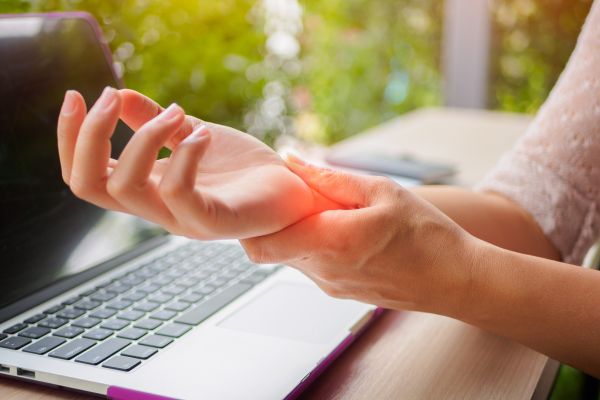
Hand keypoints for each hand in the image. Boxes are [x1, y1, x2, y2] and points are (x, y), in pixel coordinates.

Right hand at [57, 87, 335, 238]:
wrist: (292, 191)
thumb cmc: (243, 168)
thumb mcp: (192, 135)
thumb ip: (155, 122)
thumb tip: (119, 95)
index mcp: (148, 190)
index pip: (85, 176)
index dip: (71, 138)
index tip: (76, 95)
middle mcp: (157, 210)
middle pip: (90, 186)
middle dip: (89, 135)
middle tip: (110, 97)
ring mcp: (183, 220)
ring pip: (127, 189)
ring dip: (141, 139)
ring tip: (176, 114)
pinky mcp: (214, 222)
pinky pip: (179, 193)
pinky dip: (184, 155)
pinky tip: (203, 135)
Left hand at [242, 155, 479, 313]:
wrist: (456, 279)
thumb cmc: (426, 233)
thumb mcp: (380, 192)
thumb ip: (329, 177)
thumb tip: (290, 158)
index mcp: (330, 242)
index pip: (260, 243)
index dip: (251, 220)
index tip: (263, 195)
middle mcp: (323, 271)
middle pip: (269, 250)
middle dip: (271, 222)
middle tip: (291, 196)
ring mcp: (330, 286)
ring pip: (290, 258)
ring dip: (294, 233)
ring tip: (322, 210)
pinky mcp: (340, 292)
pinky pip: (311, 266)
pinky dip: (312, 245)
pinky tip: (339, 229)